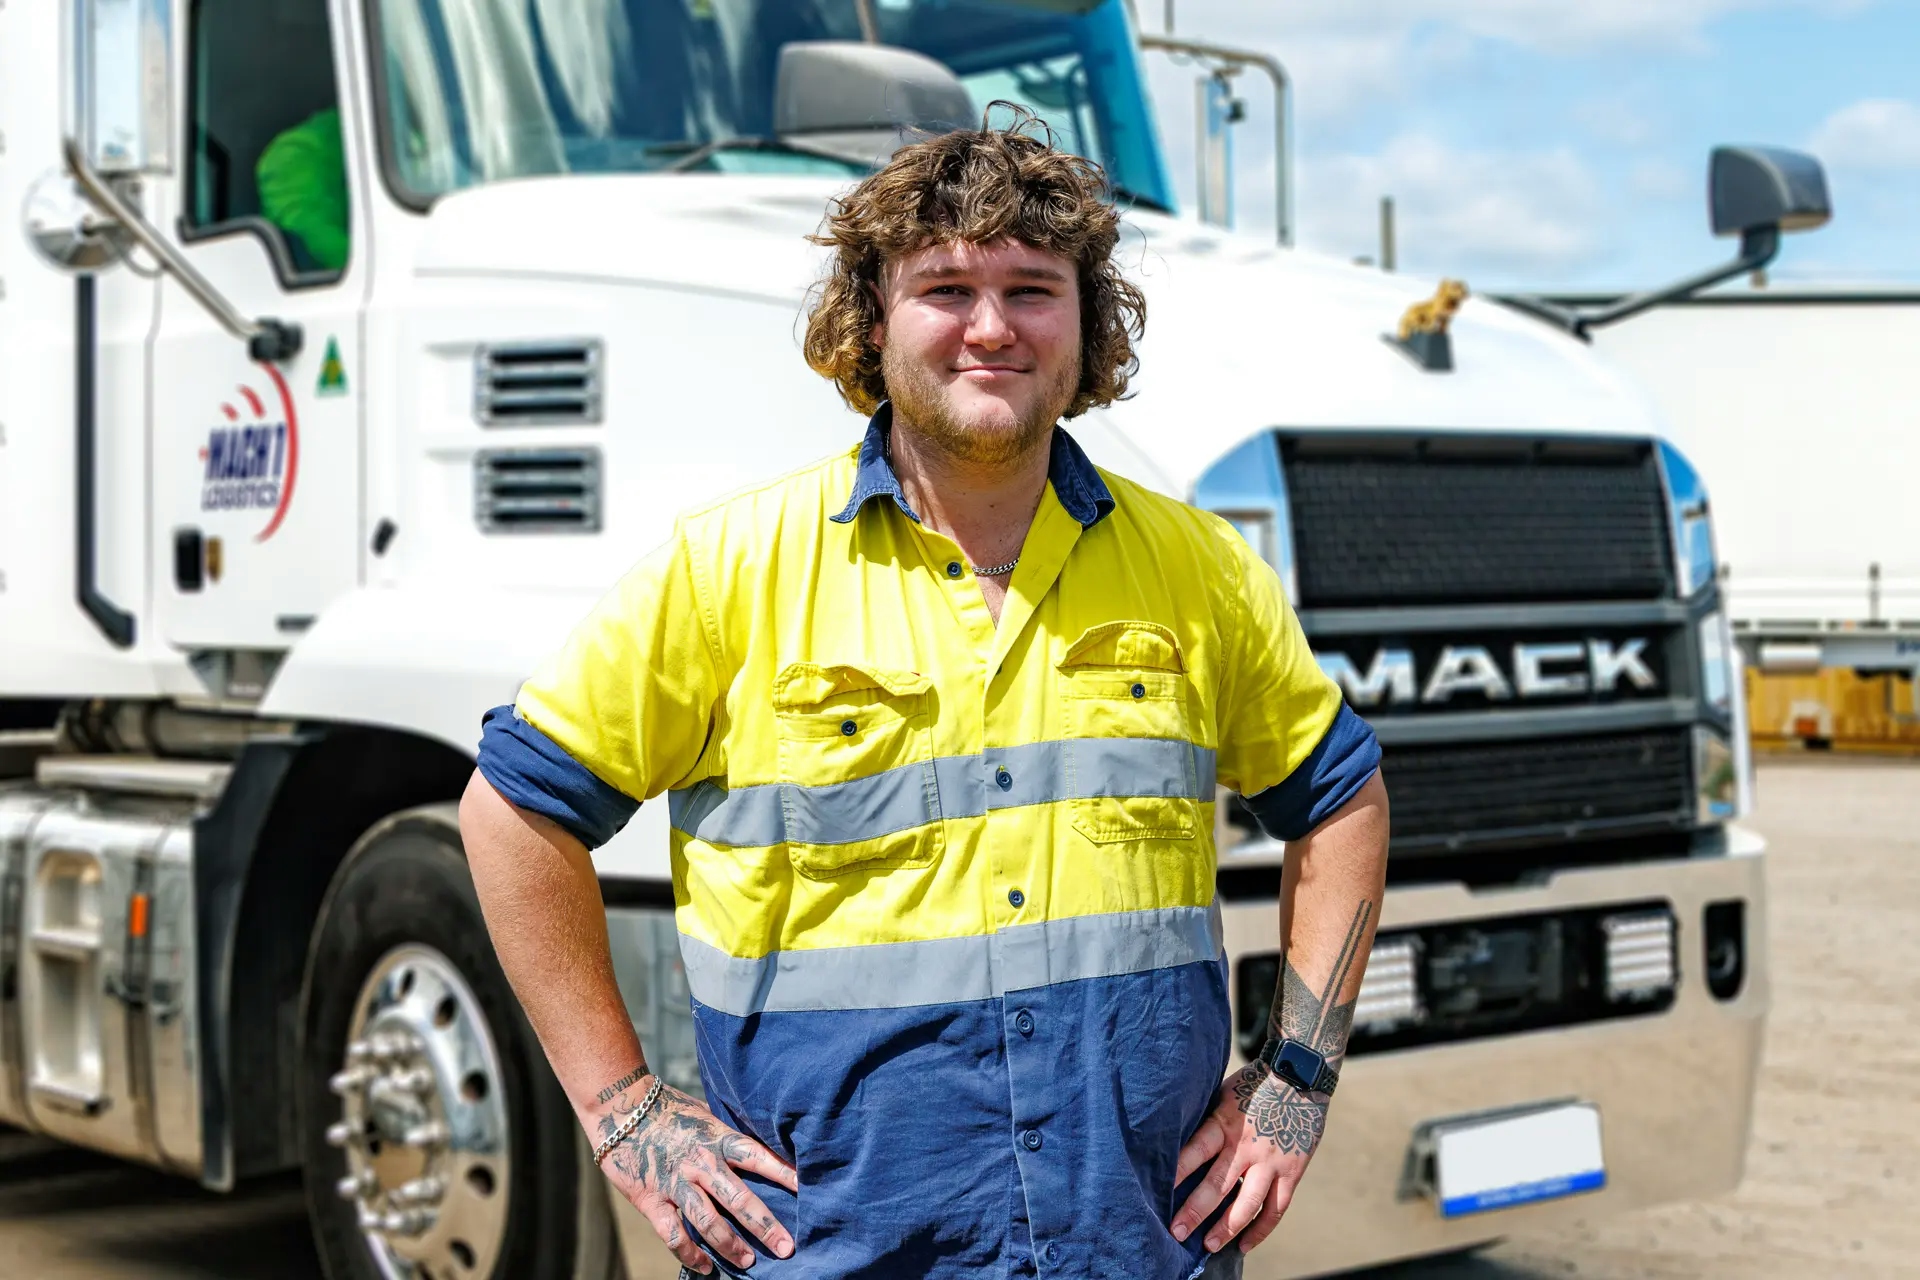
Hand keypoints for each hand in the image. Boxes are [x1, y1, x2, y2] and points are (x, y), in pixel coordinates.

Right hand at [592, 1079, 797, 1273]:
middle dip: (764, 1225)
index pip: (757, 1156)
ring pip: (708, 1222)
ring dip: (730, 1245)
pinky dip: (689, 1254)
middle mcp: (700, 1162)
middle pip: (739, 1198)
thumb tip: (758, 1143)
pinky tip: (705, 1267)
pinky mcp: (651, 1199)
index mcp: (717, 1138)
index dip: (783, 1173)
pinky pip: (673, 1234)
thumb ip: (726, 1134)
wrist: (619, 1107)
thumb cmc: (668, 1107)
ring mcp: (676, 1183)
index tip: (807, 1188)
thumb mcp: (704, 1113)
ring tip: (749, 1262)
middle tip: (786, 1247)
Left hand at [1170, 1061, 1328, 1255]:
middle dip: (1194, 1211)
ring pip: (1248, 1203)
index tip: (1155, 1190)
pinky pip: (1276, 1208)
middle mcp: (1246, 1146)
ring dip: (1227, 1227)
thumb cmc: (1253, 1083)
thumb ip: (1207, 1120)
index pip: (1195, 1150)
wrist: (1299, 1073)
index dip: (1176, 1171)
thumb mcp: (1222, 1094)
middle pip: (1217, 1184)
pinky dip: (1261, 1229)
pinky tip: (1245, 1244)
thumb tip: (1174, 1139)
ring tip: (1209, 1246)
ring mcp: (1271, 1161)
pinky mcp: (1292, 1171)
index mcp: (1224, 1123)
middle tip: (1175, 1232)